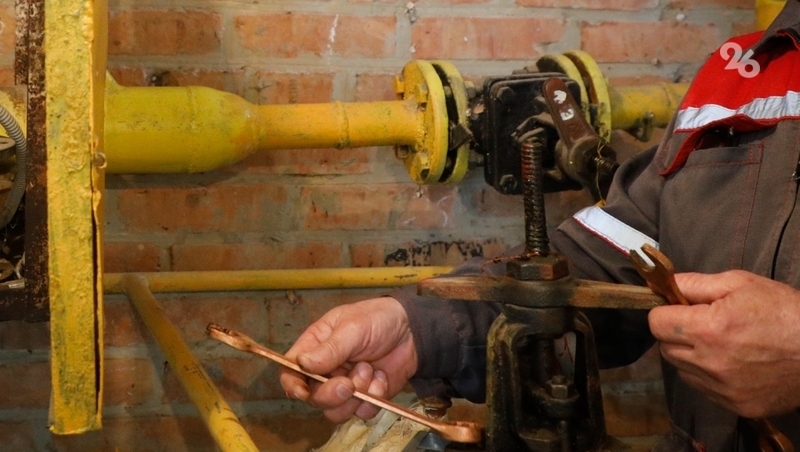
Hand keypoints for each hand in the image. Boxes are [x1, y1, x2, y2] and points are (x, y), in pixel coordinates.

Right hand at [279, 296, 417, 422]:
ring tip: (370, 369)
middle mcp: (326, 371)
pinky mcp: (365, 398)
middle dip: (331, 394)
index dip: (292, 385)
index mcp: (314, 348)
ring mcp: (345, 386)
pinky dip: (373, 399)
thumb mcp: (352, 328)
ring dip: (356, 394)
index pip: (291, 372)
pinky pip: (361, 412)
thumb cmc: (377, 319)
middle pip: (313, 398)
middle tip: (348, 383)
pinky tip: (382, 378)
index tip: (304, 392)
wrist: (412, 331)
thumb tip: (301, 363)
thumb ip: (330, 349)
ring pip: (336, 411)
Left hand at [648, 270, 799, 416]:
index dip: (665, 312)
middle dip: (676, 333)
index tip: (679, 308)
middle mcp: (710, 362)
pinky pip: (703, 389)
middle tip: (701, 324)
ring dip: (690, 356)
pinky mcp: (735, 406)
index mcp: (708, 329)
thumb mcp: (740, 283)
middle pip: (665, 348)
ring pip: (682, 370)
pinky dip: (708, 376)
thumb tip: (661, 286)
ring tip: (719, 344)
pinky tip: (730, 363)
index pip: (656, 323)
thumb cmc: (784, 311)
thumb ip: (695, 284)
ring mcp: (722, 388)